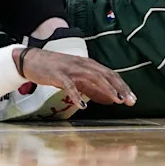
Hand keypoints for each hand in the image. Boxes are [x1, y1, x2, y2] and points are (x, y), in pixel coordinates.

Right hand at [16, 48, 136, 107]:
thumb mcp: (76, 77)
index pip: (109, 74)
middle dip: (119, 87)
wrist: (32, 60)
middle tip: (130, 101)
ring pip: (92, 77)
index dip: (122, 85)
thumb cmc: (55, 69)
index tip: (132, 98)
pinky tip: (83, 105)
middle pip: (105, 75)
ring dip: (106, 89)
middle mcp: (82, 64)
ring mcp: (70, 68)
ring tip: (116, 100)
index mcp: (87, 64)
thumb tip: (108, 98)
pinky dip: (77, 95)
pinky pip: (69, 85)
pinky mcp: (57, 75)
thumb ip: (91, 87)